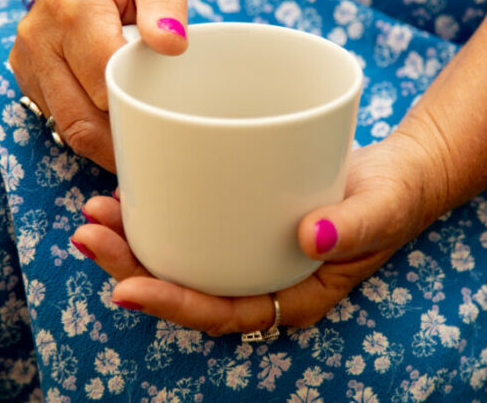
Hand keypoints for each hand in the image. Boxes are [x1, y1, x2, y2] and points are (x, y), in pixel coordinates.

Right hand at [10, 0, 188, 170]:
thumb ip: (166, 2)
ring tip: (141, 142)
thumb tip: (172, 44)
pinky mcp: (26, 74)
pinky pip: (57, 119)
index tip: (169, 115)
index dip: (138, 103)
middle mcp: (39, 36)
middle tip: (160, 146)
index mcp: (72, 7)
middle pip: (80, 116)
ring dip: (104, 143)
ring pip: (66, 126)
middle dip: (121, 138)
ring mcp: (27, 58)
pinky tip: (116, 125)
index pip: (105, 78)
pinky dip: (88, 129)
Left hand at [71, 129, 448, 334]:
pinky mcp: (243, 214)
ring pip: (183, 256)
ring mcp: (250, 247)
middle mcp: (262, 276)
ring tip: (94, 213)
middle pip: (187, 286)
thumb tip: (311, 236)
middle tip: (88, 234)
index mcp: (292, 293)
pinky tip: (133, 188)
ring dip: (134, 240)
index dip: (173, 306)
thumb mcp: (384, 209)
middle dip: (132, 268)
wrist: (397, 172)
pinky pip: (195, 222)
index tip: (126, 289)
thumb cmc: (395, 197)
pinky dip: (161, 209)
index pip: (224, 315)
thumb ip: (355, 226)